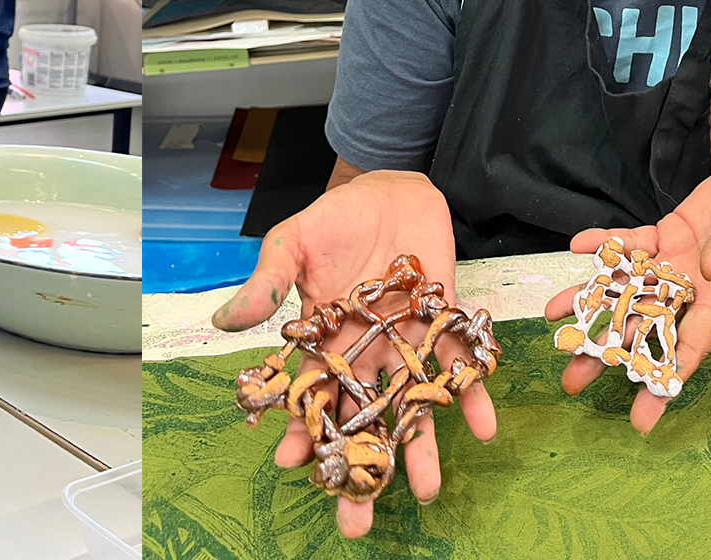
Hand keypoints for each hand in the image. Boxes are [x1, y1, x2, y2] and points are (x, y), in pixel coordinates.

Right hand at [210, 171, 496, 538]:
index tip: (294, 465)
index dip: (303, 432)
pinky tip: (484, 429)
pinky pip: (463, 368)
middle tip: (355, 521)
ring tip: (426, 493)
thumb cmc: (333, 220)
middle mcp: (365, 355)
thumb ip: (268, 283)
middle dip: (360, 468)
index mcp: (323, 344)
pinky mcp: (446, 323)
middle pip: (362, 420)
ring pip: (412, 406)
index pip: (310, 399)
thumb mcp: (291, 244)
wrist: (387, 189)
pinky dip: (475, 397)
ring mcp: (407, 344)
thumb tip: (226, 321)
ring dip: (420, 449)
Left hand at [544, 153, 710, 432]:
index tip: (640, 419)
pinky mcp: (666, 234)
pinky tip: (578, 246)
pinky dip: (605, 243)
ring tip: (551, 317)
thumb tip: (709, 265)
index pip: (688, 348)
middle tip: (570, 379)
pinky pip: (630, 241)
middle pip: (643, 326)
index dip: (663, 382)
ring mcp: (674, 262)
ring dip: (589, 301)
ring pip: (625, 287)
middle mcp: (691, 287)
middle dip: (607, 352)